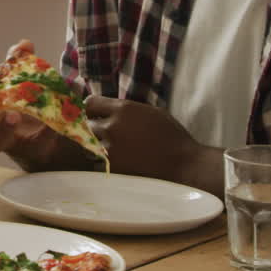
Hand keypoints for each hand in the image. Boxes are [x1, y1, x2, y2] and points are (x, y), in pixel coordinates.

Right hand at [0, 40, 73, 169]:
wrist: (48, 126)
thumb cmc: (22, 99)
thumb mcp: (18, 78)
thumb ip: (18, 62)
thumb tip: (23, 45)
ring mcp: (7, 142)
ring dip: (4, 129)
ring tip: (14, 116)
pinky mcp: (31, 150)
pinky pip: (34, 146)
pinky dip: (44, 134)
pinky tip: (52, 124)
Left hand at [86, 96, 205, 178]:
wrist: (184, 165)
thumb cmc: (172, 136)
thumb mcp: (151, 112)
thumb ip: (127, 109)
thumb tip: (109, 109)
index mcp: (123, 109)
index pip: (89, 103)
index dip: (91, 109)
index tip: (94, 114)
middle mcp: (112, 126)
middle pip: (86, 123)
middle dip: (92, 126)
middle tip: (101, 132)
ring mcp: (110, 147)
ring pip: (89, 142)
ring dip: (95, 144)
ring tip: (108, 147)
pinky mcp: (112, 166)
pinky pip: (97, 159)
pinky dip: (101, 159)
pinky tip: (114, 159)